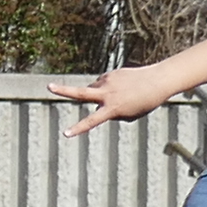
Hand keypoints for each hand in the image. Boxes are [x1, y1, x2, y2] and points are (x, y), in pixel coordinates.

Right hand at [53, 64, 168, 136]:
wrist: (157, 82)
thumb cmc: (144, 102)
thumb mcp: (128, 114)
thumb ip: (110, 112)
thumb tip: (95, 103)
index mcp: (112, 109)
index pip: (92, 121)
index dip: (78, 128)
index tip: (66, 133)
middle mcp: (107, 94)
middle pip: (80, 92)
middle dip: (63, 90)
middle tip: (49, 87)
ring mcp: (108, 81)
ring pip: (94, 88)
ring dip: (99, 93)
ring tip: (120, 94)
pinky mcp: (111, 73)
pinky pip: (103, 82)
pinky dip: (108, 86)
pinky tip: (123, 87)